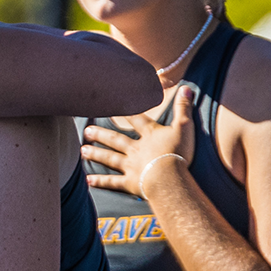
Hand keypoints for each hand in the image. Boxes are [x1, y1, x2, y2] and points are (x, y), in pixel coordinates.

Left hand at [80, 84, 195, 196]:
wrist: (169, 178)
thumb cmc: (178, 152)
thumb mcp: (185, 127)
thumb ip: (184, 108)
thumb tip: (186, 88)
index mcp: (150, 134)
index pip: (136, 120)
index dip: (126, 112)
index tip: (111, 107)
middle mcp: (136, 148)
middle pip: (116, 139)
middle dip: (102, 134)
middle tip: (87, 130)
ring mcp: (130, 166)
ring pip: (110, 158)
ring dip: (96, 153)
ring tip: (83, 150)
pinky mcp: (129, 183)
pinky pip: (112, 182)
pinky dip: (100, 181)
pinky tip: (88, 180)